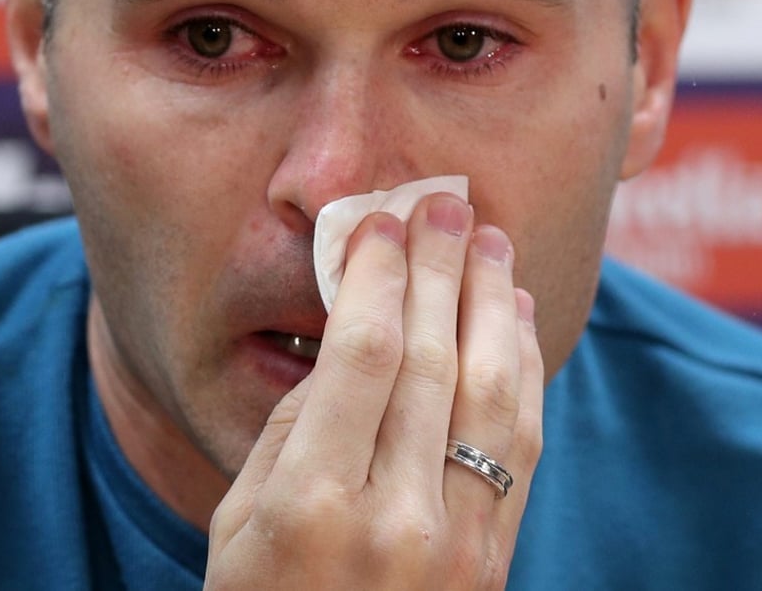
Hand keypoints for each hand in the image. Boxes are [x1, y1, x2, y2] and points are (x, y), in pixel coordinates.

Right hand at [205, 193, 543, 589]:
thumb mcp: (238, 522)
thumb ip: (293, 431)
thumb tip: (349, 342)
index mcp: (315, 505)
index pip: (363, 357)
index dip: (378, 278)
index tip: (381, 224)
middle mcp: (396, 517)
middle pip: (432, 360)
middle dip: (441, 271)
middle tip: (446, 206)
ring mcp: (458, 542)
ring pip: (492, 394)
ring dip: (494, 306)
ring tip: (492, 245)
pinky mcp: (494, 555)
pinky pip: (520, 444)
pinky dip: (523, 370)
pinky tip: (516, 320)